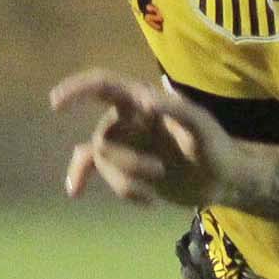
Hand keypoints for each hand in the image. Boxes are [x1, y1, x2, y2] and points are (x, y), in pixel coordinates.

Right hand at [50, 69, 231, 206]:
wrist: (222, 181)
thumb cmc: (216, 148)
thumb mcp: (202, 127)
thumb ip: (176, 109)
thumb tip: (143, 100)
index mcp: (144, 102)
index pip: (104, 85)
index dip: (78, 89)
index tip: (56, 104)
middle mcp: (129, 119)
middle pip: (104, 137)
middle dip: (127, 161)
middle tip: (160, 171)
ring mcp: (125, 142)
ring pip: (101, 160)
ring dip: (124, 181)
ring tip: (153, 193)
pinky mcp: (123, 165)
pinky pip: (92, 166)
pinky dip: (82, 176)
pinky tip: (74, 191)